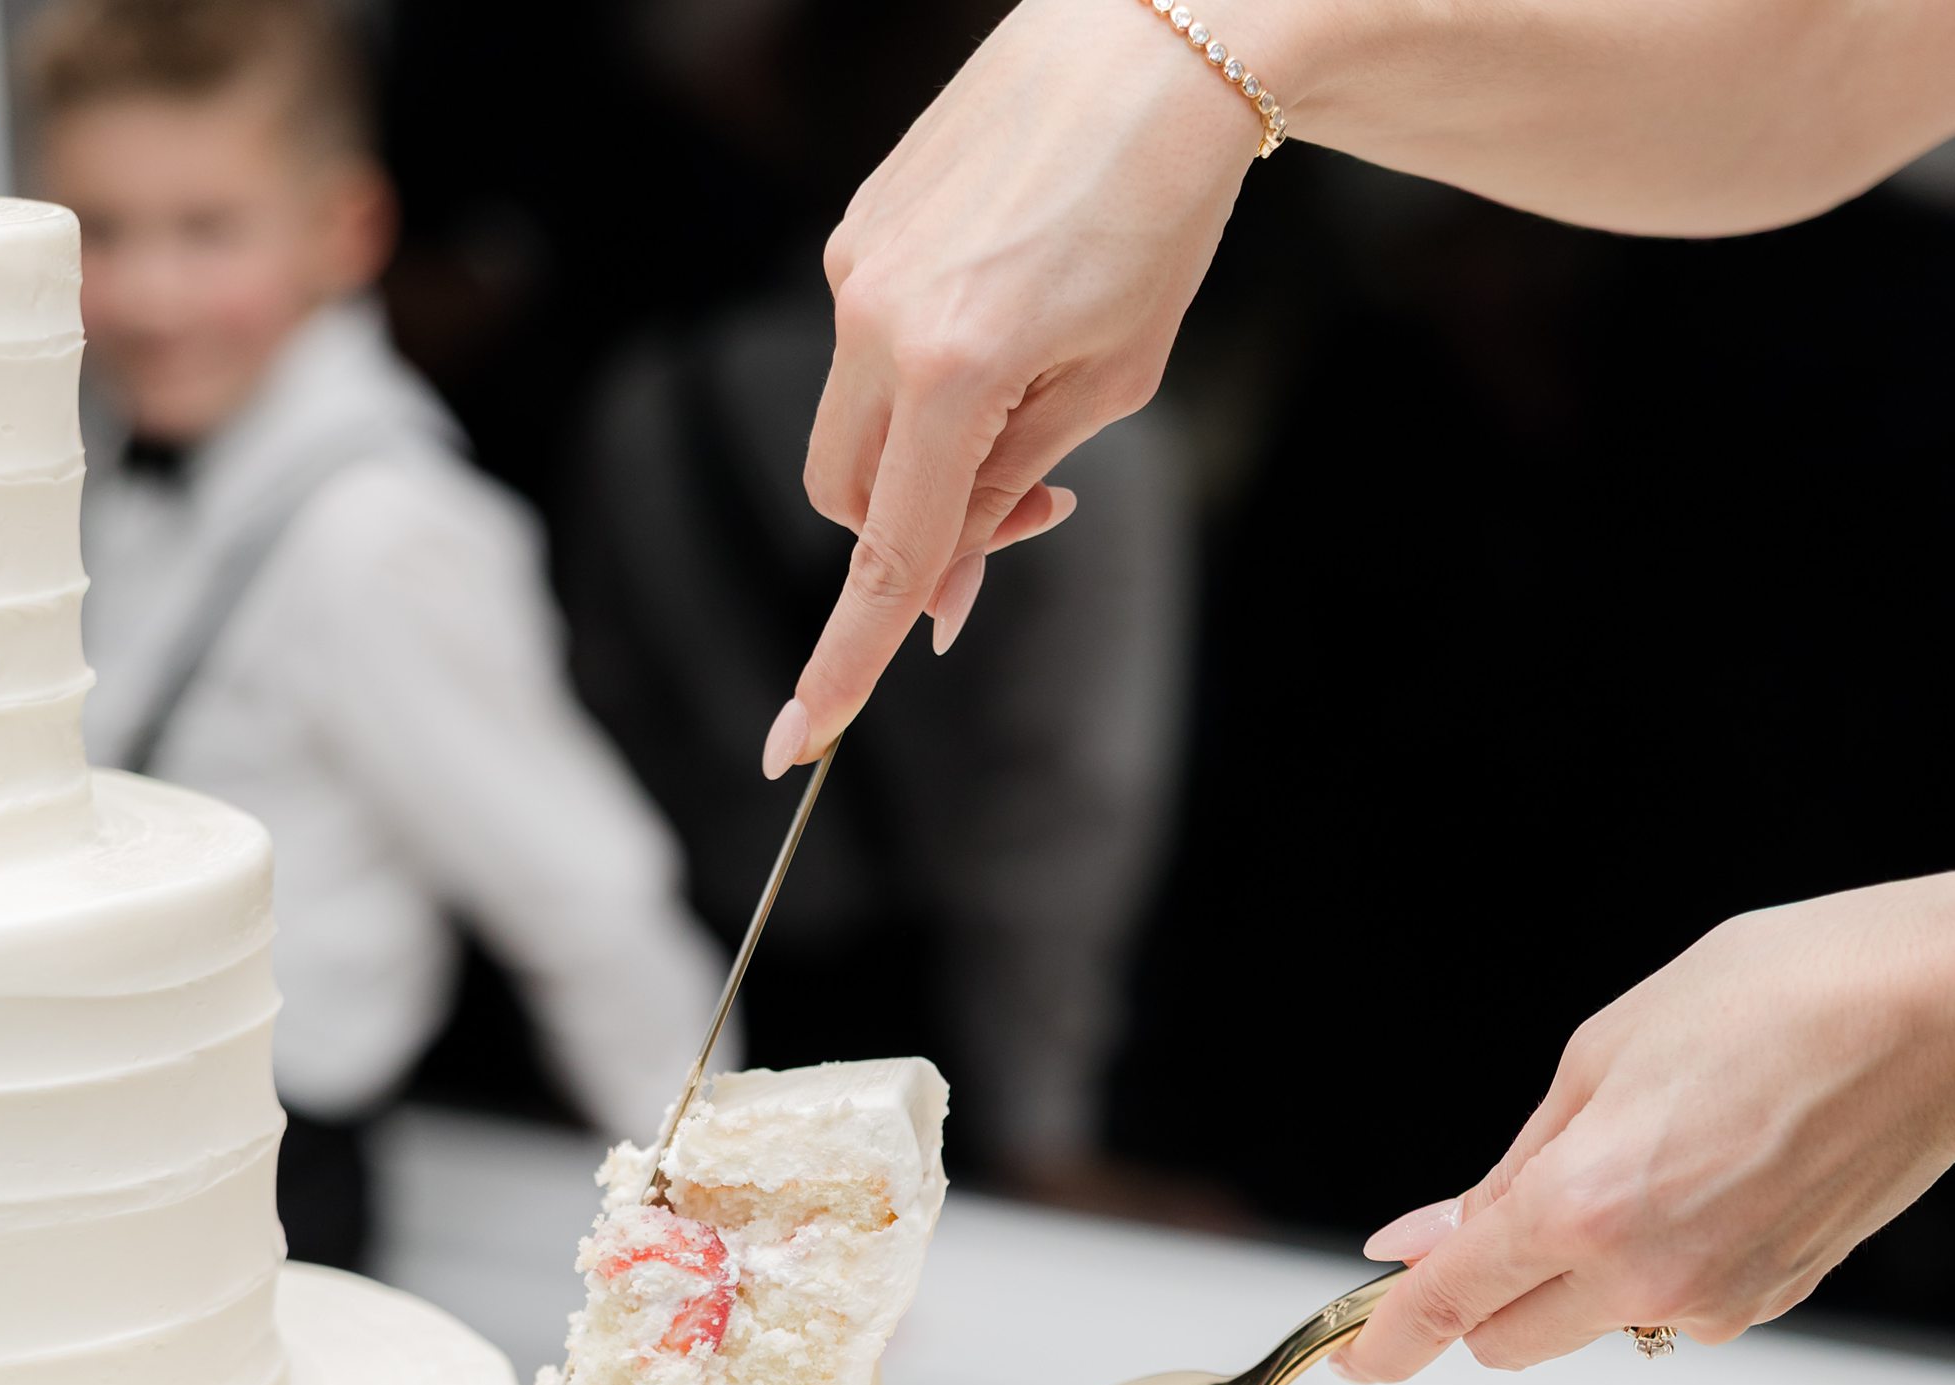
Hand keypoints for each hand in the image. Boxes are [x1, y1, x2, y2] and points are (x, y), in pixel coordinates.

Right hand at [768, 0, 1259, 770]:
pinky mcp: (859, 225)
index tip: (798, 744)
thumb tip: (936, 592)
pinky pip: (868, 346)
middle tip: (1027, 507)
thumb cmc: (1157, 214)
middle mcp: (877, 318)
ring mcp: (856, 265)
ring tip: (1032, 390)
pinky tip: (1009, 309)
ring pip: (852, 425)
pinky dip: (923, 376)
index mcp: (950, 370)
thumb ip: (1009, 491)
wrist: (1154, 40)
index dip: (843, 664)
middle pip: (846, 498)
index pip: (881, 555)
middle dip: (914, 534)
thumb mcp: (1109, 382)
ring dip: (922, 451)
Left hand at [1345, 873, 1954, 1382]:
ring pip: (1588, 1324)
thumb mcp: (1603, 1056)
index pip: (1447, 1306)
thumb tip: (1424, 1239)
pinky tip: (1707, 1179)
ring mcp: (1708, 1301)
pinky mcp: (1763, 1303)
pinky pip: (1665, 1307)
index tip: (1354, 1357)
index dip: (1385, 1340)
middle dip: (1481, 1299)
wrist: (1940, 1013)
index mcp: (1582, 1205)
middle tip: (1503, 1220)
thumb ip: (1504, 1169)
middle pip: (1505, 1342)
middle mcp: (1641, 1275)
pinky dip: (1652, 1265)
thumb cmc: (1785, 996)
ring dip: (1579, 1273)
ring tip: (1653, 1157)